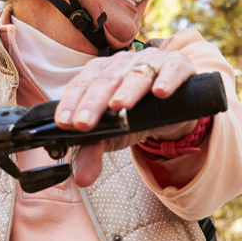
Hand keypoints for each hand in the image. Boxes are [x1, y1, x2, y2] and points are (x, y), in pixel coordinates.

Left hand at [54, 44, 198, 185]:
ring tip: (119, 106)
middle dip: (93, 103)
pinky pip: (172, 71)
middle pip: (105, 80)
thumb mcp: (113, 135)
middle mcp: (122, 64)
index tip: (63, 123)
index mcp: (100, 73)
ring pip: (136, 75)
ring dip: (127, 90)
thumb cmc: (137, 114)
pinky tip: (161, 92)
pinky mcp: (177, 66)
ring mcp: (151, 62)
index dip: (71, 103)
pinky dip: (167, 80)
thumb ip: (94, 151)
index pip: (80, 85)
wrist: (174, 105)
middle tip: (83, 123)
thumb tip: (81, 178)